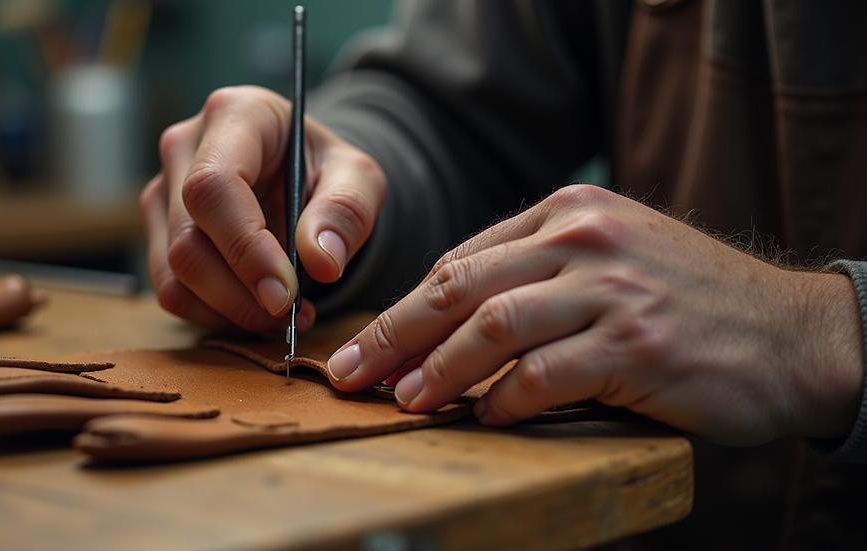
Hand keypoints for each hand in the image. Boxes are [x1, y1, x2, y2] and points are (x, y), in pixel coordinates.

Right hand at [141, 86, 385, 333]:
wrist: (301, 174)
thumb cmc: (325, 168)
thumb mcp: (358, 178)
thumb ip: (347, 211)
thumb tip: (321, 261)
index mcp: (234, 115)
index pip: (214, 187)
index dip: (244, 248)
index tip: (284, 294)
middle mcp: (184, 148)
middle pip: (188, 239)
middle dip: (241, 294)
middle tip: (292, 316)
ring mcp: (163, 191)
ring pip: (173, 273)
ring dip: (229, 311)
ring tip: (282, 318)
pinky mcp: (158, 231)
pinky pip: (172, 291)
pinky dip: (214, 316)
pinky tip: (256, 313)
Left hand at [327, 185, 864, 444]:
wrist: (794, 332)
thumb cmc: (691, 302)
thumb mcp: (614, 258)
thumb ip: (540, 272)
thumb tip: (454, 318)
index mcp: (570, 212)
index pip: (462, 259)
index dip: (405, 306)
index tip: (368, 344)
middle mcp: (585, 239)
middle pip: (460, 285)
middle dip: (394, 334)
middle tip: (352, 372)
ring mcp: (611, 289)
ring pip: (491, 325)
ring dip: (438, 368)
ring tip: (405, 399)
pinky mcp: (636, 343)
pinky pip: (544, 375)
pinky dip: (504, 400)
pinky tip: (485, 417)